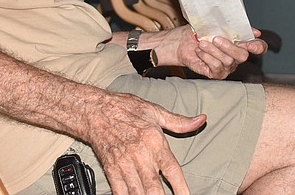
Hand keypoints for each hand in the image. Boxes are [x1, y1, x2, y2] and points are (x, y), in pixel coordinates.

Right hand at [82, 90, 205, 194]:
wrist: (94, 110)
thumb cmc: (125, 109)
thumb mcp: (155, 111)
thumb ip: (179, 122)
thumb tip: (200, 120)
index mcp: (154, 140)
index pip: (172, 169)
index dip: (181, 187)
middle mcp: (140, 155)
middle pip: (154, 187)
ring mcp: (124, 164)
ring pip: (137, 192)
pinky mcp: (111, 170)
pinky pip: (120, 191)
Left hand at [172, 26, 267, 78]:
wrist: (183, 42)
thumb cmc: (201, 32)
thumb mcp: (217, 24)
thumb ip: (234, 26)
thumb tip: (253, 31)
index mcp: (241, 42)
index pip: (259, 47)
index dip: (259, 47)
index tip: (252, 44)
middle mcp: (236, 56)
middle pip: (243, 56)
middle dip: (229, 47)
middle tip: (216, 38)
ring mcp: (228, 66)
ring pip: (228, 61)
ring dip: (213, 50)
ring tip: (202, 43)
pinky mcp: (216, 74)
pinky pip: (216, 67)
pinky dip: (206, 57)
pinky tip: (199, 51)